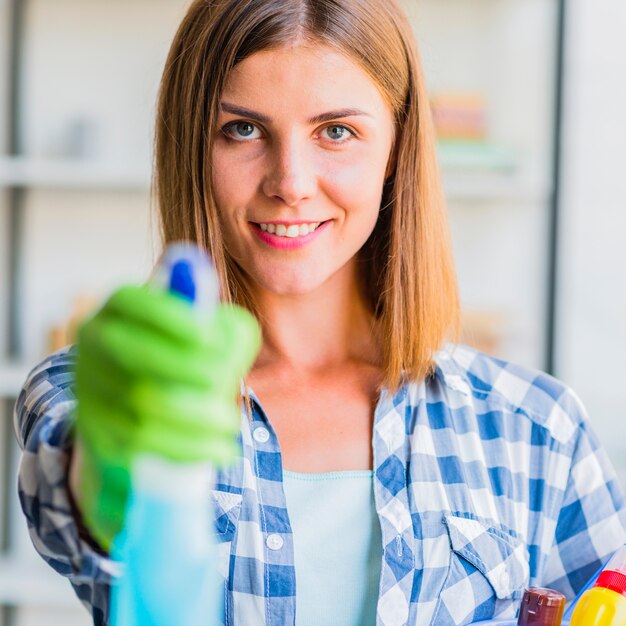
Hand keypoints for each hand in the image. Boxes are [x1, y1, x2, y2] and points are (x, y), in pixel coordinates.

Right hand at [72, 284, 260, 550]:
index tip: (210, 337)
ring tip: (230, 423)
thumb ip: (231, 330)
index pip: (131, 301)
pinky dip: (184, 448)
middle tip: (221, 380)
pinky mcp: (95, 429)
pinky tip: (219, 449)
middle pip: (129, 352)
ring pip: (137, 405)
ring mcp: (89, 386)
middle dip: (181, 367)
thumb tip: (224, 343)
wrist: (163, 405)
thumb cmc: (198, 359)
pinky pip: (137, 445)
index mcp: (122, 308)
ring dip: (191, 417)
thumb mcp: (220, 334)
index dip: (168, 317)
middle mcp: (96, 341)